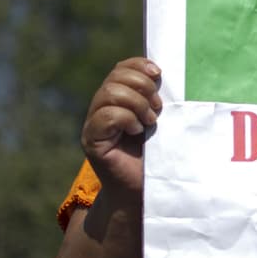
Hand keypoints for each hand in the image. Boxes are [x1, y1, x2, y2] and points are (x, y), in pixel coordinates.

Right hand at [81, 57, 161, 201]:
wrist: (143, 192)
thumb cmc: (156, 158)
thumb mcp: (162, 123)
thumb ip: (157, 100)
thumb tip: (165, 75)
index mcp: (118, 99)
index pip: (122, 68)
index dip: (139, 65)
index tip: (159, 73)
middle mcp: (102, 107)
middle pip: (115, 76)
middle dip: (142, 86)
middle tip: (158, 107)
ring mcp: (93, 123)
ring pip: (110, 92)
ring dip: (137, 104)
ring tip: (151, 122)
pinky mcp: (91, 139)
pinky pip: (106, 115)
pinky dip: (126, 119)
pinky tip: (138, 132)